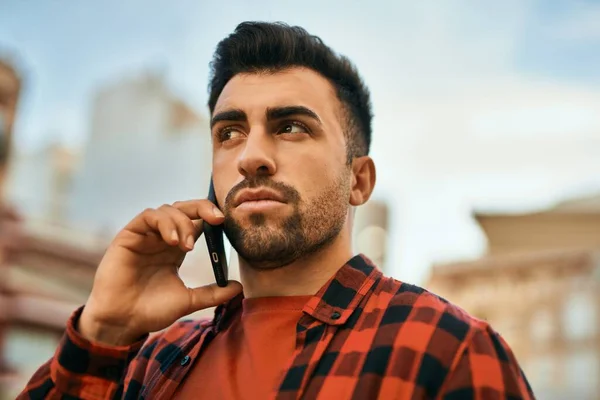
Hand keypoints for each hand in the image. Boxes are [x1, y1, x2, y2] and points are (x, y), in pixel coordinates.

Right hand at [78, 200, 241, 345]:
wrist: (122, 322)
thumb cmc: (151, 311)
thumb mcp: (188, 301)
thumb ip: (212, 293)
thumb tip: (239, 287)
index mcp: (176, 249)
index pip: (197, 222)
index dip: (212, 217)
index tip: (227, 224)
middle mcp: (162, 238)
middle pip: (185, 209)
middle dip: (203, 209)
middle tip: (217, 219)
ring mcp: (145, 235)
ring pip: (168, 210)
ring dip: (183, 222)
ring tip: (188, 245)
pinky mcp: (129, 236)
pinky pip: (148, 216)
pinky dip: (164, 223)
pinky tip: (172, 240)